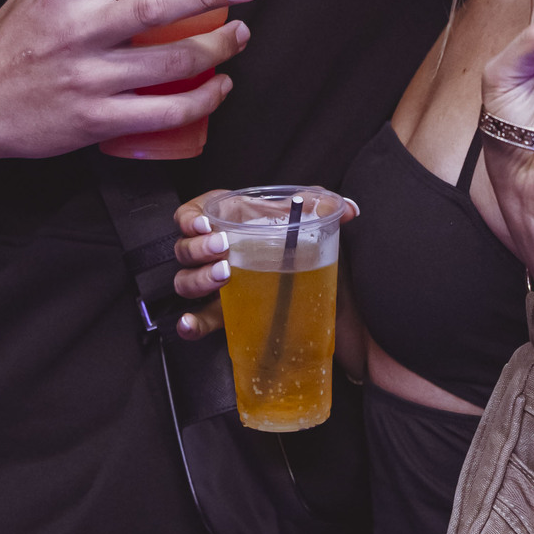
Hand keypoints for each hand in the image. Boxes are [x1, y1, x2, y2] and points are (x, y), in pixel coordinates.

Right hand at [0, 0, 256, 167]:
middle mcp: (79, 32)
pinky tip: (218, 86)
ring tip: (240, 35)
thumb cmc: (6, 44)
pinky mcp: (97, 120)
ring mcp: (90, 78)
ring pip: (170, 62)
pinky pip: (162, 112)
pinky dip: (200, 100)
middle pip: (158, 6)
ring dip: (217, 47)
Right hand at [168, 192, 360, 341]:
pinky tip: (190, 323)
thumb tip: (348, 209)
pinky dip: (190, 323)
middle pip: (186, 248)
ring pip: (186, 280)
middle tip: (222, 249)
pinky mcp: (226, 315)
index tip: (205, 224)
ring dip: (197, 279)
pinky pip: (199, 320)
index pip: (194, 213)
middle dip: (198, 248)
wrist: (324, 299)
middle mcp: (219, 252)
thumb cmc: (308, 252)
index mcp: (233, 222)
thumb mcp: (312, 226)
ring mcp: (219, 285)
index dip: (191, 217)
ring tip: (223, 276)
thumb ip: (326, 210)